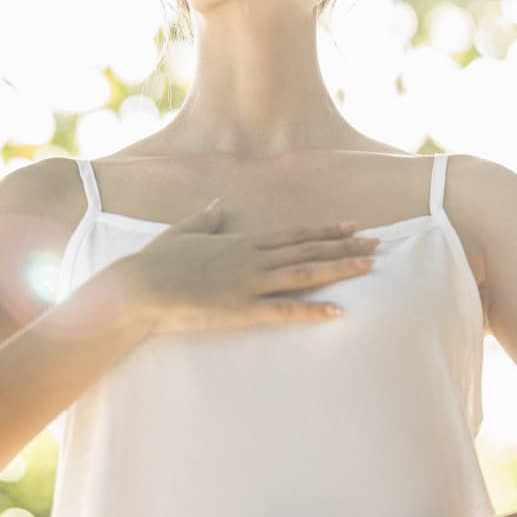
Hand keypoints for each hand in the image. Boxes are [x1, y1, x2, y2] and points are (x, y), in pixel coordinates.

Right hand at [118, 199, 380, 336]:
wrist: (138, 287)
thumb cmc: (156, 261)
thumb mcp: (183, 232)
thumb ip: (206, 219)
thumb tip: (219, 205)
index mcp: (240, 241)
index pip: (293, 234)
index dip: (325, 231)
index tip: (352, 226)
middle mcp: (251, 258)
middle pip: (308, 250)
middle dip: (345, 246)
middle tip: (378, 243)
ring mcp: (248, 283)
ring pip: (304, 274)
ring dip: (340, 269)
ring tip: (369, 266)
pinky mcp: (241, 310)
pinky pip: (285, 311)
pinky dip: (313, 311)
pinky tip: (338, 311)